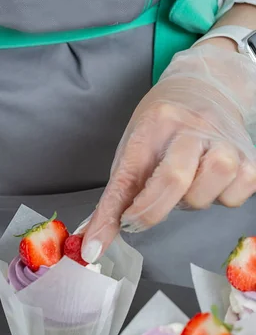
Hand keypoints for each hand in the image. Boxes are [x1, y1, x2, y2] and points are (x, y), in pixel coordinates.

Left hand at [82, 44, 255, 262]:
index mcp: (156, 123)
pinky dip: (219, 200)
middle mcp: (194, 127)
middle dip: (152, 211)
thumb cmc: (161, 130)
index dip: (114, 214)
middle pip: (174, 179)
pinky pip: (234, 198)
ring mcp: (225, 142)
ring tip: (183, 188)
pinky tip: (208, 185)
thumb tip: (93, 242)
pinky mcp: (250, 158)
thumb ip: (115, 198)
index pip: (130, 175)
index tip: (96, 243)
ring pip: (206, 192)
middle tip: (140, 215)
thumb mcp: (131, 152)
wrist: (204, 90)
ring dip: (190, 202)